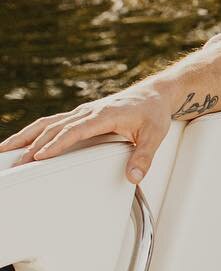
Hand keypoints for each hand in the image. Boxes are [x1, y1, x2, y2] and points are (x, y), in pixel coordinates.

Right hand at [1, 82, 174, 182]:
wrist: (155, 94)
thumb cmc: (153, 113)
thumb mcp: (155, 135)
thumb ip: (144, 156)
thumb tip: (134, 176)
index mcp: (104, 115)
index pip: (74, 131)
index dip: (56, 144)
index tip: (39, 156)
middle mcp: (89, 111)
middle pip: (54, 128)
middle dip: (32, 145)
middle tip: (16, 163)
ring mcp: (82, 112)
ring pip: (48, 123)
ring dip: (26, 136)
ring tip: (5, 150)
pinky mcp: (80, 115)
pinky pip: (53, 122)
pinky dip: (34, 132)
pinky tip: (23, 142)